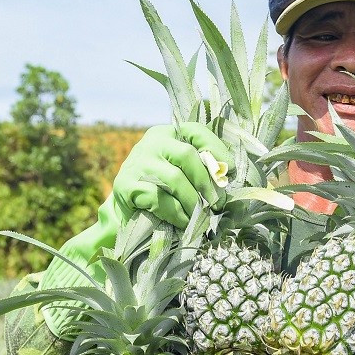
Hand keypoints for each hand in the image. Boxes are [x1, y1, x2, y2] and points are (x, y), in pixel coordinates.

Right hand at [112, 122, 232, 227]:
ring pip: (174, 178)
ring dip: (192, 201)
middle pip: (187, 155)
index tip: (229, 171)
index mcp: (167, 134)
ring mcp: (137, 162)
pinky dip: (177, 213)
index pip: (196, 131)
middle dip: (205, 182)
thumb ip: (199, 168)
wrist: (128, 212)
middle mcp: (151, 143)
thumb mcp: (181, 172)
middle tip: (215, 203)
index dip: (217, 149)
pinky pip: (159, 199)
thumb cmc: (163, 191)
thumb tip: (226, 175)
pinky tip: (184, 222)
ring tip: (200, 216)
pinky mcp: (125, 185)